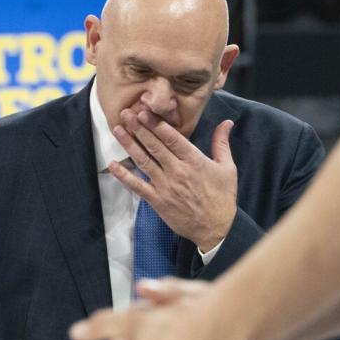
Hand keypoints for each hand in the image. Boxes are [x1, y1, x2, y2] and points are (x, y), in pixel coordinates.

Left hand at [110, 109, 236, 251]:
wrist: (215, 228)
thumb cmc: (222, 197)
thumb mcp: (227, 168)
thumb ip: (222, 143)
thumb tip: (227, 122)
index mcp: (194, 161)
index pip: (172, 138)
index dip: (156, 124)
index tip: (144, 111)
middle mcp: (177, 171)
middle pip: (154, 146)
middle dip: (139, 128)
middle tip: (125, 113)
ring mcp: (165, 186)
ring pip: (143, 161)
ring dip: (129, 145)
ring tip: (117, 130)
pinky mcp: (157, 201)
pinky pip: (137, 186)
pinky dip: (124, 176)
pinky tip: (112, 165)